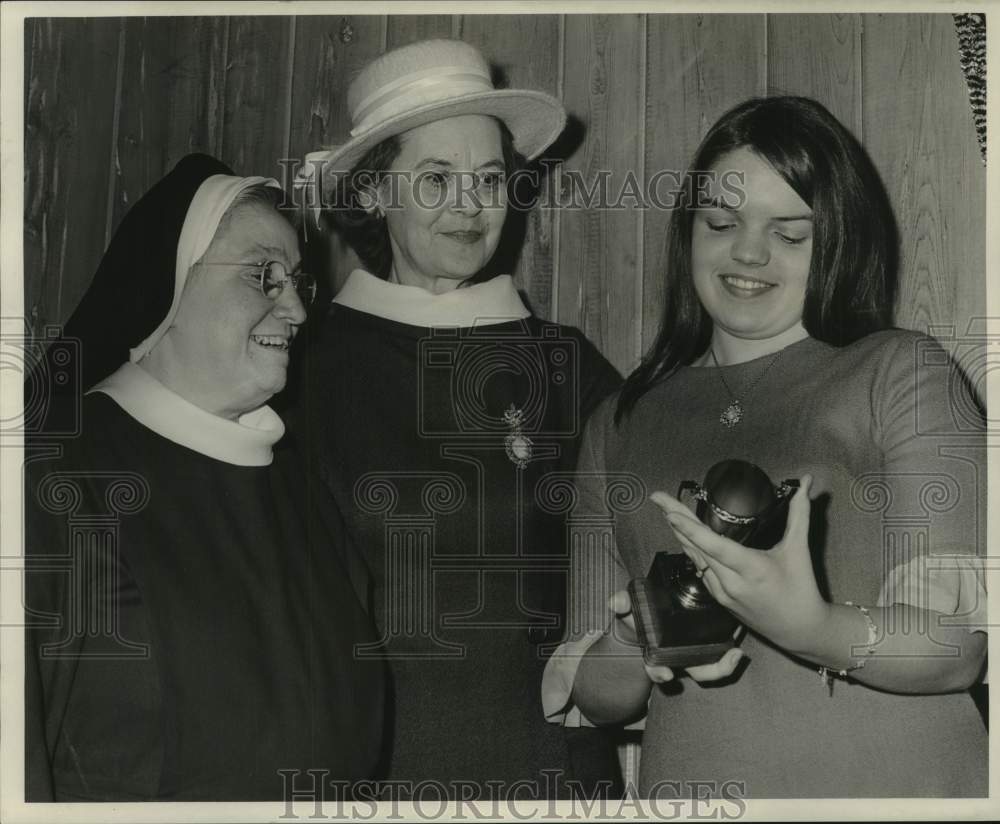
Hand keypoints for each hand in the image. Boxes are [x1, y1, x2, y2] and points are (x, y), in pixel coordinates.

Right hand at [607, 590, 744, 683]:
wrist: (647, 618)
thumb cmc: (638, 616)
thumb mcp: (627, 608)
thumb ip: (622, 603)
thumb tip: (615, 602)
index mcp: (656, 653)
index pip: (656, 669)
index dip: (660, 673)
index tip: (667, 675)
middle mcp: (676, 659)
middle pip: (693, 672)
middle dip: (711, 671)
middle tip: (728, 661)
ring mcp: (692, 655)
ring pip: (709, 669)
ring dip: (724, 667)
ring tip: (736, 655)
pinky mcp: (706, 646)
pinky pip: (718, 657)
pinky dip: (728, 656)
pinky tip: (738, 646)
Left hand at [649, 474, 830, 655]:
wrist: (799, 630)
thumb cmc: (802, 589)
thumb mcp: (799, 549)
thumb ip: (800, 513)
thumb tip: (807, 481)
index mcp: (751, 569)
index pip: (712, 545)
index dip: (689, 528)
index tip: (670, 511)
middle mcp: (730, 582)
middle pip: (696, 546)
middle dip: (675, 520)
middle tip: (658, 498)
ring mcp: (721, 592)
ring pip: (694, 558)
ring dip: (680, 533)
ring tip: (666, 510)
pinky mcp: (719, 598)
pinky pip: (700, 569)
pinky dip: (691, 549)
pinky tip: (682, 534)